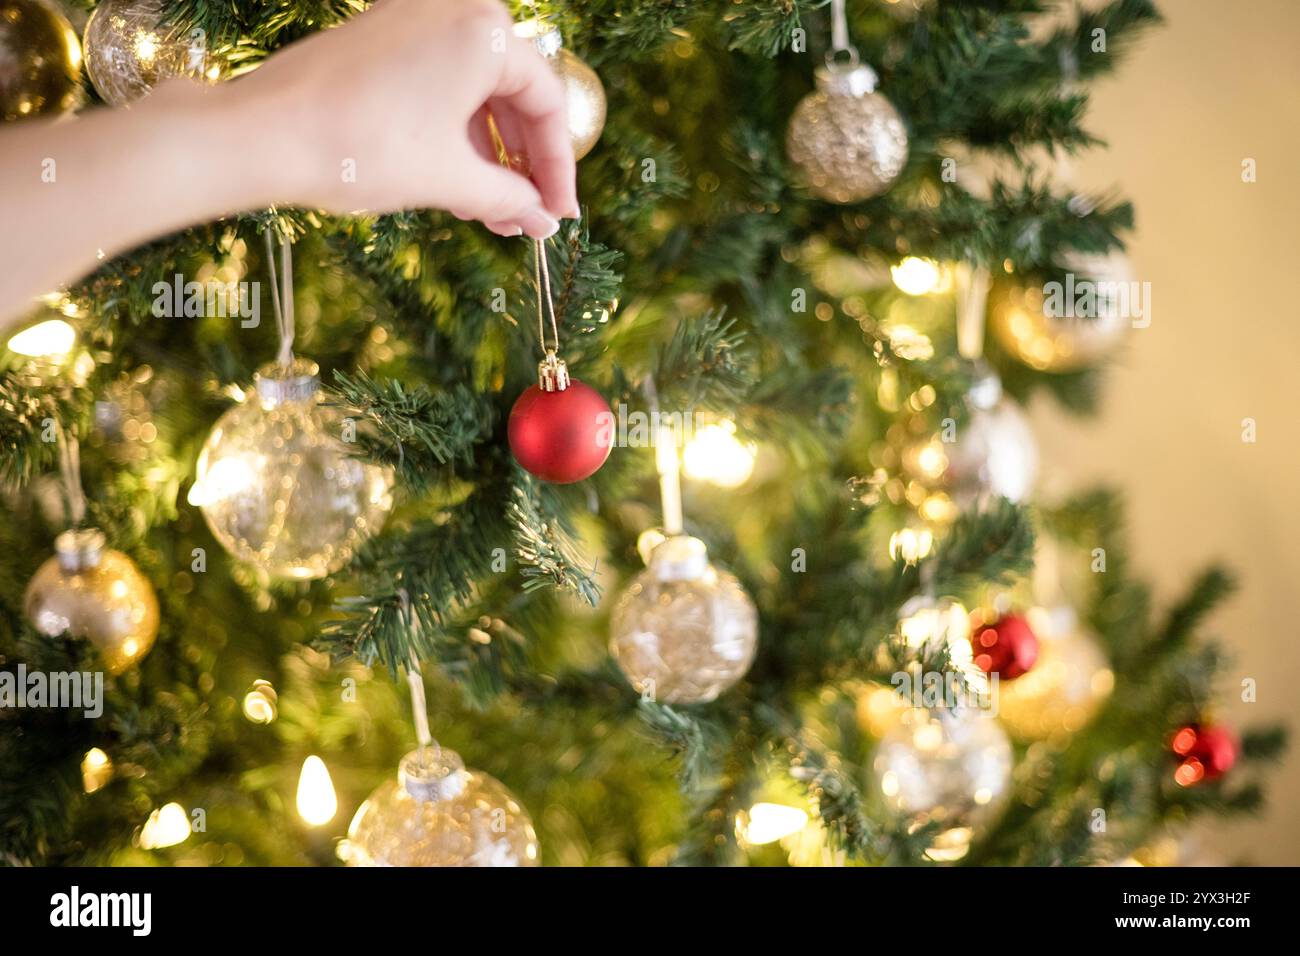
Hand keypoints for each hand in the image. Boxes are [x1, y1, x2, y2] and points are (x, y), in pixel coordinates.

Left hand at [238, 0, 576, 236]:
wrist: (261, 134)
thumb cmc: (360, 147)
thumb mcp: (450, 179)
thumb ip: (510, 199)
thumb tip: (544, 220)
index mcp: (485, 33)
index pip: (547, 103)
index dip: (557, 168)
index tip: (559, 213)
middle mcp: (454, 11)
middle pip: (514, 94)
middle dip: (521, 164)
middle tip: (526, 217)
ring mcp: (415, 18)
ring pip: (475, 93)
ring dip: (488, 156)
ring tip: (488, 213)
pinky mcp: (383, 36)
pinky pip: (439, 84)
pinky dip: (453, 133)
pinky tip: (455, 184)